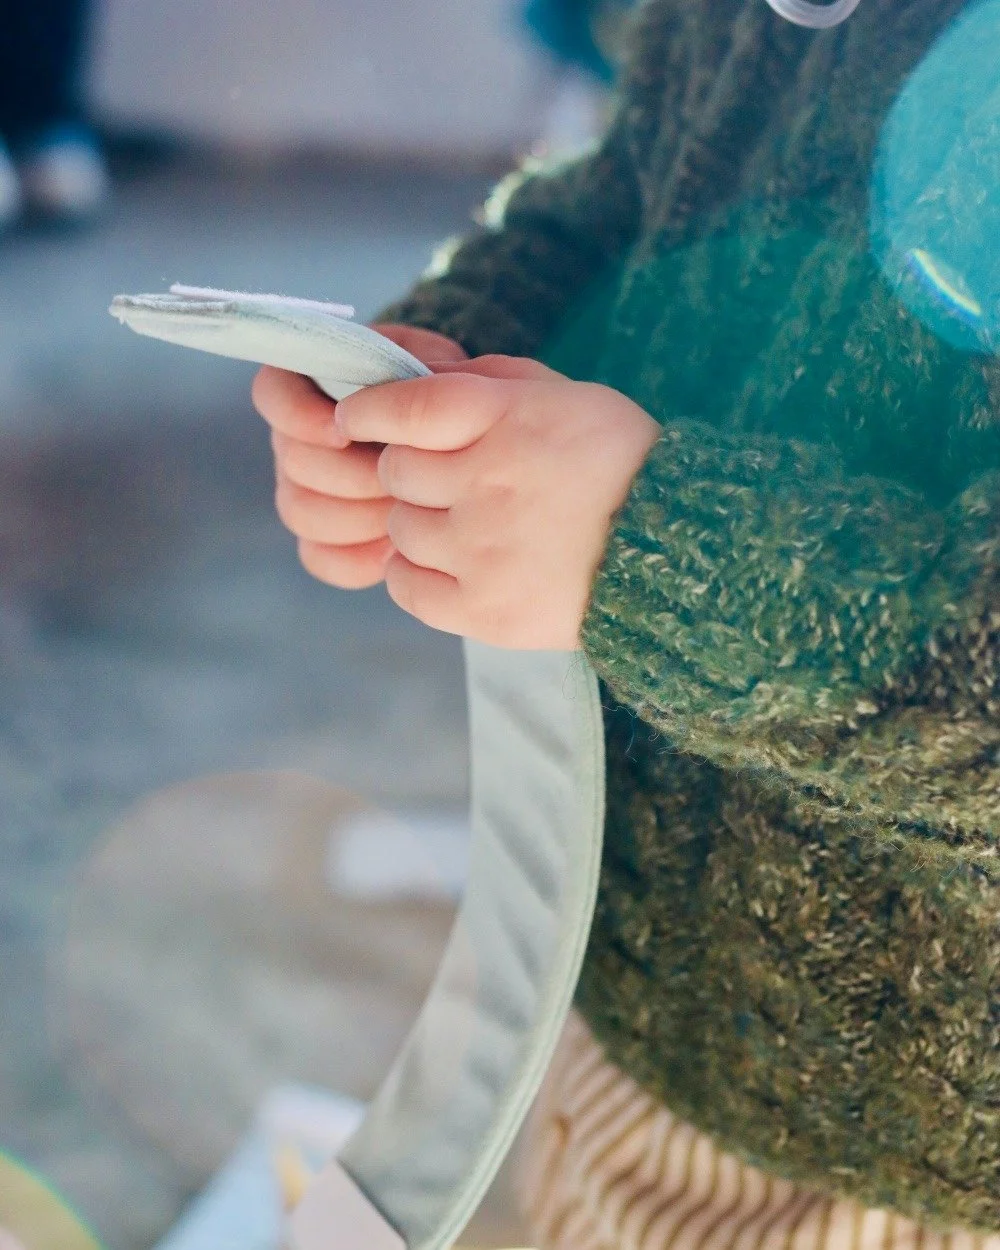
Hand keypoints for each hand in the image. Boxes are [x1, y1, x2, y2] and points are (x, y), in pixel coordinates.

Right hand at [251, 324, 467, 588]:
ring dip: (359, 517)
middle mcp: (301, 438)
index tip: (343, 431)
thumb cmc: (457, 403)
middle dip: (353, 475)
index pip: (273, 392)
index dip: (299, 415)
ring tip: (408, 513)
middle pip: (293, 461)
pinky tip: (394, 549)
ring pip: (301, 512)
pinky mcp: (324, 539)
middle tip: (405, 482)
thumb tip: (379, 405)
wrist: (472, 459)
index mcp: (317, 385)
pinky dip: (357, 558)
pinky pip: (320, 558)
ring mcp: (306, 491)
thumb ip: (411, 375)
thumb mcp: (445, 373)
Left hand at [337, 355, 659, 649]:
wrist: (678, 552)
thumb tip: (411, 377)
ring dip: (419, 522)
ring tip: (463, 524)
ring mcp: (482, 552)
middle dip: (409, 471)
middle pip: (395, 472)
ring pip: (400, 528)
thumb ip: (486, 381)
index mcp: (507, 421)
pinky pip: (406, 586)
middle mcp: (487, 483)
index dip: (368, 411)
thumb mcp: (563, 396)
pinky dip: (415, 572)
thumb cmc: (618, 462)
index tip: (354, 418)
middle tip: (445, 480)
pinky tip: (449, 563)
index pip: (403, 408)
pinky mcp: (484, 610)